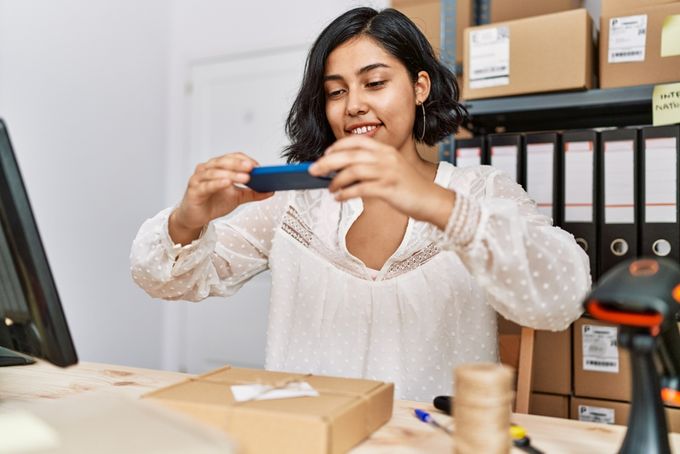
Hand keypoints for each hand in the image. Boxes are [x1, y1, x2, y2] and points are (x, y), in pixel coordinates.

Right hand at [169, 152, 272, 244]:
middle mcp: (207, 169)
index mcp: (218, 166)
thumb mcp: (237, 198)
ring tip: (245, 178)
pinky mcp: (194, 190)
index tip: (257, 167)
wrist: (195, 217)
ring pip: (215, 172)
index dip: (245, 160)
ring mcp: (199, 178)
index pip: (232, 157)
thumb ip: (252, 193)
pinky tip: (227, 183)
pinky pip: (206, 185)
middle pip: (224, 161)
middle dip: (239, 164)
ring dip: (231, 174)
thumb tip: (271, 191)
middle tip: (252, 168)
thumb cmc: (213, 202)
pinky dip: (217, 183)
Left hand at [309, 136, 454, 227]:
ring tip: (329, 189)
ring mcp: (388, 173)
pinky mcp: (388, 189)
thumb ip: (371, 166)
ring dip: (336, 180)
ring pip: (353, 171)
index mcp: (386, 150)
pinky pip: (361, 189)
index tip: (325, 154)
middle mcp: (386, 158)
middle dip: (327, 162)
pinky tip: (339, 198)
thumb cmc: (408, 187)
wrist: (431, 200)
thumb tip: (342, 171)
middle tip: (313, 170)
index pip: (357, 141)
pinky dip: (346, 193)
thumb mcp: (391, 169)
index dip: (338, 147)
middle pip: (350, 155)